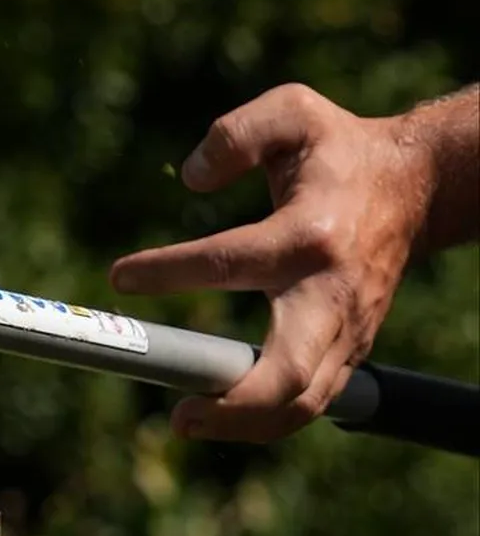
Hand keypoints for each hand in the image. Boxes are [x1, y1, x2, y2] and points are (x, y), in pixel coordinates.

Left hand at [108, 85, 434, 441]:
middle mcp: (331, 291)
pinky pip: (312, 399)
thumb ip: (235, 134)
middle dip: (233, 403)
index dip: (169, 272)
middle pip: (289, 371)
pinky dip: (268, 418)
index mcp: (309, 233)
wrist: (416, 186)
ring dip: (246, 425)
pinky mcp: (351, 348)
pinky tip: (222, 416)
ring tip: (189, 422)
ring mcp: (347, 328)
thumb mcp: (292, 110)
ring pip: (306, 401)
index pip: (230, 262)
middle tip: (177, 415)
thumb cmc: (338, 148)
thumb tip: (190, 178)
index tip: (119, 276)